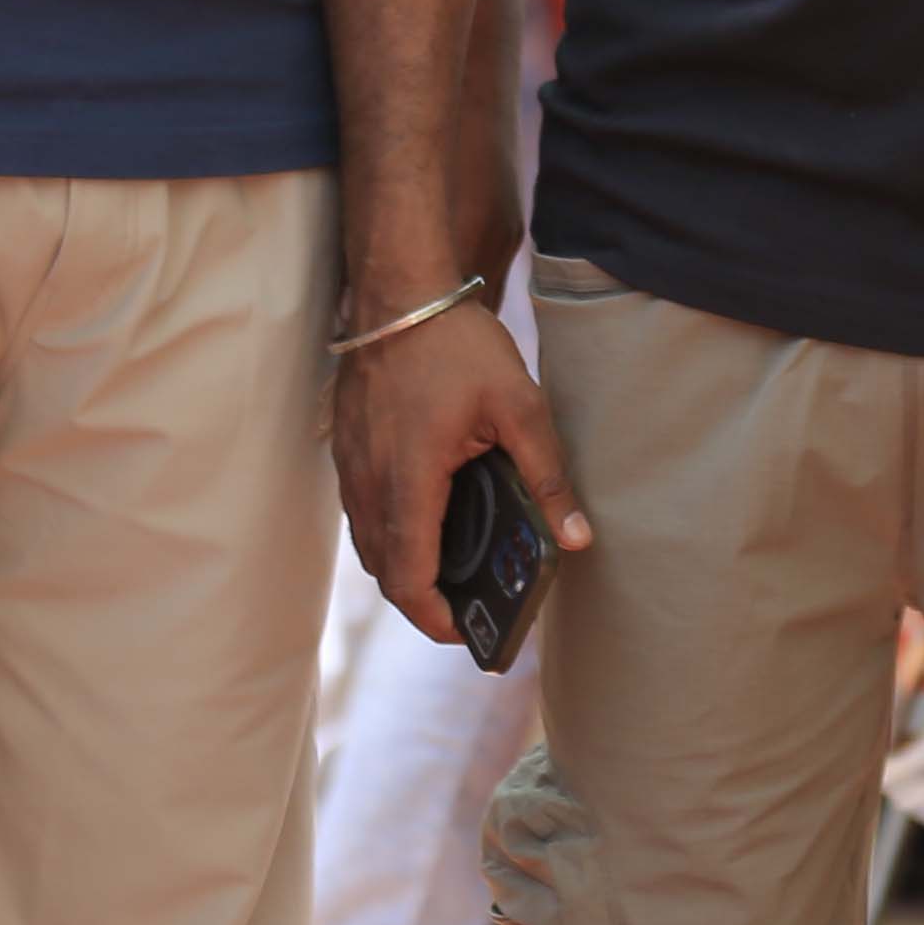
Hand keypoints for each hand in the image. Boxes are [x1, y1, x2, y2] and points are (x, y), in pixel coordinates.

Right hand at [332, 290, 588, 647]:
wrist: (402, 292)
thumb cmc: (457, 344)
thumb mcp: (519, 405)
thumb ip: (547, 475)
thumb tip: (575, 538)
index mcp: (409, 479)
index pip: (408, 577)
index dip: (434, 617)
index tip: (466, 632)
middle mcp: (369, 482)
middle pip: (386, 571)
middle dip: (424, 600)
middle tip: (470, 608)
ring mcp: (351, 467)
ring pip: (371, 543)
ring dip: (406, 567)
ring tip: (456, 571)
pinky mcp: (347, 450)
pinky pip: (363, 511)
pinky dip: (392, 533)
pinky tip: (430, 520)